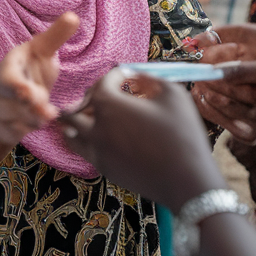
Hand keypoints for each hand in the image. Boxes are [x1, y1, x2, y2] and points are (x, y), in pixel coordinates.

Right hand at [0, 11, 77, 143]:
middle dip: (33, 109)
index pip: (8, 80)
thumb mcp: (40, 50)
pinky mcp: (2, 129)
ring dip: (38, 119)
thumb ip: (56, 36)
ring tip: (47, 110)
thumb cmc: (27, 68)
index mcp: (8, 69)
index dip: (17, 87)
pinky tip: (37, 119)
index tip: (28, 93)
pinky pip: (19, 135)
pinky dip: (31, 129)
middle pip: (14, 105)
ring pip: (22, 122)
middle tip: (50, 113)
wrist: (0, 94)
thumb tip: (74, 17)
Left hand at [61, 70, 224, 209]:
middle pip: (74, 107)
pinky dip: (83, 139)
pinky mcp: (103, 168)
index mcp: (111, 105)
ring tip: (90, 115)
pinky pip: (82, 149)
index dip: (116, 75)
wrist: (186, 180)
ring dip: (77, 120)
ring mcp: (97, 151)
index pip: (102, 82)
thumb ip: (148, 78)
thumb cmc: (183, 134)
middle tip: (107, 95)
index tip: (129, 77)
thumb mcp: (173, 94)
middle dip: (90, 97)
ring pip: (69, 132)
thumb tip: (134, 76)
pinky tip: (96, 135)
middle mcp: (96, 128)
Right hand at [187, 24, 255, 142]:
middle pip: (229, 52)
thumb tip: (212, 74)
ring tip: (216, 87)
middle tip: (200, 75)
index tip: (190, 48)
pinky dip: (241, 88)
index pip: (227, 32)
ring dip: (229, 79)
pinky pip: (249, 82)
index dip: (208, 39)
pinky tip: (234, 97)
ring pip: (238, 69)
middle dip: (215, 63)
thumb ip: (243, 72)